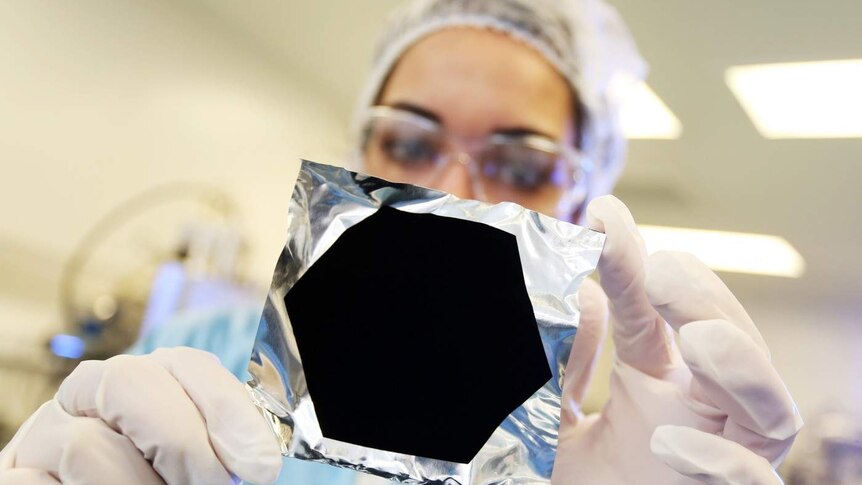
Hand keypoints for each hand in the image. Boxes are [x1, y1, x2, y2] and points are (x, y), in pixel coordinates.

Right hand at [0, 347, 281, 484]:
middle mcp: (88, 397)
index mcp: (145, 385)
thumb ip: (216, 455)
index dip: (227, 409)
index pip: (186, 365)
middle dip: (182, 440)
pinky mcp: (10, 474)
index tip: (261, 464)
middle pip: (129, 379)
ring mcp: (41, 435)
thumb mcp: (191, 469)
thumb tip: (252, 463)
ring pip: (87, 444)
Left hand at [553, 196, 802, 483]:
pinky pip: (751, 482)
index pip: (653, 316)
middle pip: (732, 342)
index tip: (606, 215)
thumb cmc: (580, 484)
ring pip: (769, 406)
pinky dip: (725, 462)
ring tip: (695, 339)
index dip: (633, 266)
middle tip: (661, 271)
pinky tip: (671, 441)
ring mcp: (724, 457)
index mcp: (659, 384)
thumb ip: (563, 368)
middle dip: (706, 299)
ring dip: (741, 364)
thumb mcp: (549, 423)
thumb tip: (587, 297)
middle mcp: (702, 412)